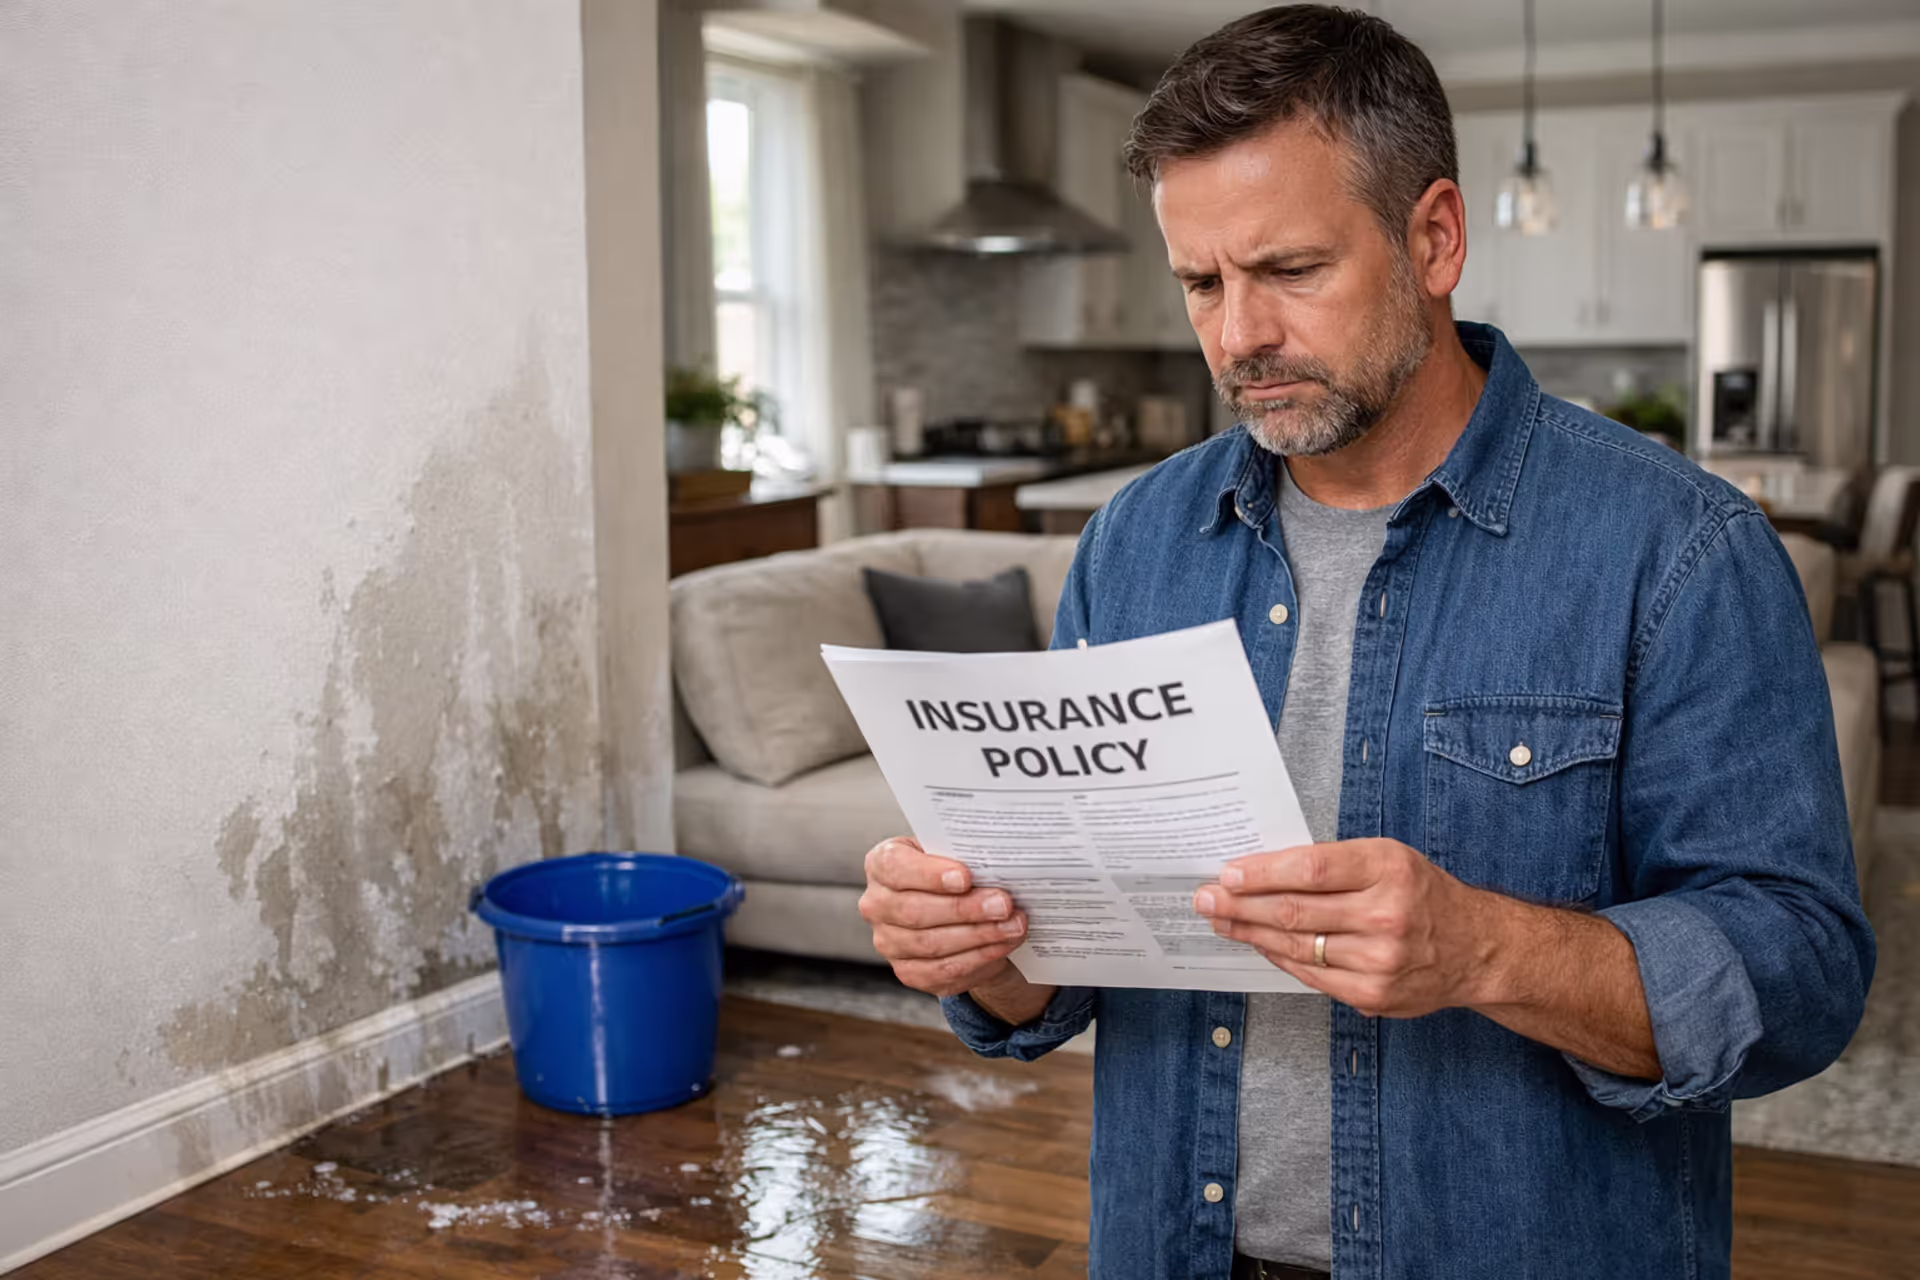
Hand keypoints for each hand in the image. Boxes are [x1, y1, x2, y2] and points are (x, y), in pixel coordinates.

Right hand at [858, 836, 1031, 997]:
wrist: (955, 911)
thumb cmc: (953, 874)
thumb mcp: (953, 854)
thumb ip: (965, 856)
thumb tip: (999, 865)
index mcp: (882, 864)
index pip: (896, 867)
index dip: (930, 874)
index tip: (965, 877)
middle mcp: (877, 904)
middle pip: (915, 911)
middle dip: (965, 909)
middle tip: (1003, 904)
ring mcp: (888, 942)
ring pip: (931, 944)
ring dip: (979, 935)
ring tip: (1013, 925)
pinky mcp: (908, 972)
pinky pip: (943, 969)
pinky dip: (978, 957)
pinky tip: (1002, 944)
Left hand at [1193, 838, 1499, 1017]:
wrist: (1475, 948)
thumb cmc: (1421, 894)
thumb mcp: (1387, 859)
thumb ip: (1332, 863)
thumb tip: (1261, 870)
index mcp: (1388, 868)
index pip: (1311, 868)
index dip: (1262, 873)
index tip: (1227, 874)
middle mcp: (1386, 914)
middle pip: (1294, 910)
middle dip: (1239, 905)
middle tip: (1204, 899)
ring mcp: (1379, 961)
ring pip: (1295, 946)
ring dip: (1249, 933)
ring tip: (1221, 920)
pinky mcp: (1372, 995)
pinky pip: (1309, 974)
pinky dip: (1278, 957)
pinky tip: (1257, 944)